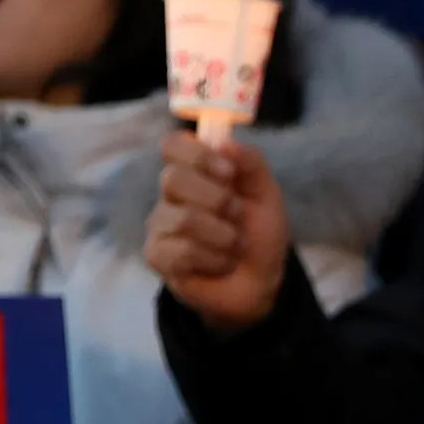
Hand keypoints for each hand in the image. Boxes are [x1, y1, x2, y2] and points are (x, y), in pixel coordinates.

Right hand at [147, 126, 291, 331]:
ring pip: (184, 220)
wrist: (262, 280)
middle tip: (238, 216)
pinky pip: (182, 252)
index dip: (199, 155)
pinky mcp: (158, 255)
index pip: (173, 146)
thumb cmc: (258, 232)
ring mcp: (160, 224)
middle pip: (173, 179)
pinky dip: (214, 259)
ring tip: (235, 246)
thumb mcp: (265, 193)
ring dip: (224, 236)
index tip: (229, 173)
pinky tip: (220, 263)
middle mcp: (171, 194)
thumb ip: (250, 163)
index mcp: (194, 171)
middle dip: (218, 200)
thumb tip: (225, 144)